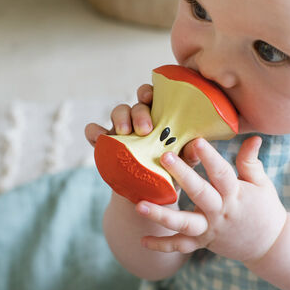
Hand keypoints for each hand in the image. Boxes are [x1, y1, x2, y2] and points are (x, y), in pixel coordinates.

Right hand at [84, 83, 199, 166]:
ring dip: (120, 118)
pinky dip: (94, 132)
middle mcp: (140, 120)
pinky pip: (94, 131)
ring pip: (118, 112)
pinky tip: (99, 138)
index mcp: (161, 118)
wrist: (150, 198)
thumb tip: (194, 144)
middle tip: (145, 130)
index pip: (155, 97)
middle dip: (139, 113)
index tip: (150, 98)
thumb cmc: (170, 174)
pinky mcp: (106, 144)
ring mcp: (121, 131)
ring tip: (124, 133)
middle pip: (137, 105)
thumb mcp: (183, 166)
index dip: (150, 92)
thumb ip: (190, 155)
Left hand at [135, 136, 287, 262]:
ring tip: (139, 206)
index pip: (222, 173)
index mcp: (235, 195)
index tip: (197, 141)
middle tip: (164, 157)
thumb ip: (251, 161)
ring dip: (162, 216)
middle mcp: (220, 212)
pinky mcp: (202, 243)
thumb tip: (253, 136)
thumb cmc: (265, 208)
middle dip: (183, 176)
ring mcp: (210, 230)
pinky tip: (142, 241)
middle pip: (200, 194)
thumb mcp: (261, 183)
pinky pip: (180, 246)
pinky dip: (161, 245)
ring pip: (184, 224)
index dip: (210, 157)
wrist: (269, 245)